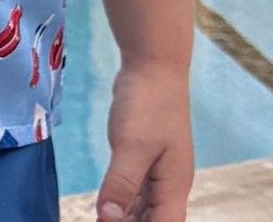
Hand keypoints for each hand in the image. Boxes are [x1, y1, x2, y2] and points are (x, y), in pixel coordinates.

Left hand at [96, 59, 192, 221]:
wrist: (153, 65)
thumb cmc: (148, 102)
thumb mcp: (131, 146)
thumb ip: (121, 184)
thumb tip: (108, 219)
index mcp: (173, 185)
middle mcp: (169, 183)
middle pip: (154, 221)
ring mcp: (158, 171)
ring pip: (144, 209)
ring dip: (124, 219)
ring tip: (99, 220)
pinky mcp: (144, 158)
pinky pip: (135, 192)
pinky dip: (121, 203)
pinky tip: (105, 209)